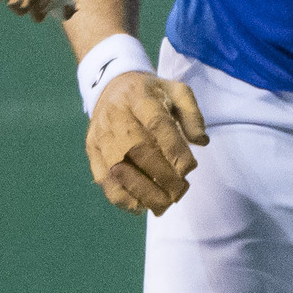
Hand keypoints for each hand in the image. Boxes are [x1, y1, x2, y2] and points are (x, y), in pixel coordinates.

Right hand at [86, 71, 207, 214]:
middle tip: (180, 192)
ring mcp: (100, 133)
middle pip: (135, 149)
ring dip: (141, 191)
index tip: (189, 169)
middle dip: (160, 175)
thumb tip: (201, 142)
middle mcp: (115, 114)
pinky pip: (102, 178)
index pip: (156, 124)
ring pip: (116, 167)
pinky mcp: (92, 149)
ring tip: (163, 205)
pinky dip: (121, 197)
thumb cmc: (151, 95)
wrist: (111, 87)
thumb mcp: (177, 92)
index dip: (173, 149)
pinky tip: (140, 205)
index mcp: (139, 97)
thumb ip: (193, 115)